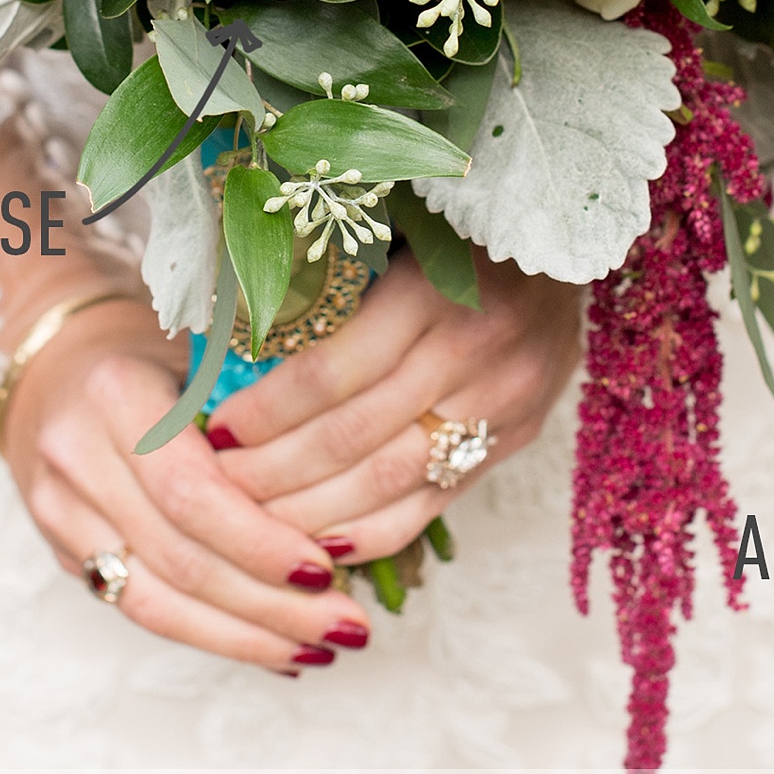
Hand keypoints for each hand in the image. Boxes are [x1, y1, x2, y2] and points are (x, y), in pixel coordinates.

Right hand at [1, 300, 372, 674]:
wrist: (57, 366)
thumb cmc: (158, 353)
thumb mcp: (206, 351)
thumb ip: (258, 419)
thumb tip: (351, 499)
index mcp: (116, 394)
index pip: (190, 490)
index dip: (259, 541)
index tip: (326, 570)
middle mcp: (75, 456)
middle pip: (178, 558)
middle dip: (269, 605)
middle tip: (346, 627)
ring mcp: (58, 513)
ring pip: (154, 602)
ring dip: (245, 637)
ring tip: (317, 649)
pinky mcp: (64, 554)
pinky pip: (139, 609)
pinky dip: (212, 635)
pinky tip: (272, 648)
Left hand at [203, 251, 580, 564]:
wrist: (562, 249)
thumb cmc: (454, 229)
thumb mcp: (393, 228)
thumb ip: (330, 275)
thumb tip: (232, 329)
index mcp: (431, 289)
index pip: (330, 371)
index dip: (265, 410)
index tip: (211, 428)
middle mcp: (472, 353)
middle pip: (352, 436)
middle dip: (272, 472)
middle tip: (215, 487)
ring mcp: (501, 404)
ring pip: (389, 481)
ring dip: (310, 513)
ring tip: (251, 524)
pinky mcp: (514, 440)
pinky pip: (433, 503)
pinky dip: (372, 532)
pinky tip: (319, 544)